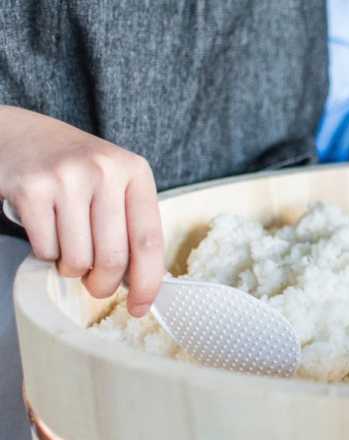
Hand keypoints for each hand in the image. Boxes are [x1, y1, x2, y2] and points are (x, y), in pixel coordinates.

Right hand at [0, 106, 163, 316]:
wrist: (19, 135)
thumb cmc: (74, 169)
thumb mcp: (114, 182)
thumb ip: (130, 223)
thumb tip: (142, 283)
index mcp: (135, 171)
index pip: (149, 240)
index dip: (148, 282)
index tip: (141, 307)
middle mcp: (104, 170)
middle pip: (113, 258)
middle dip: (103, 285)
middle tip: (96, 285)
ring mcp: (66, 178)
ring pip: (78, 259)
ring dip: (72, 268)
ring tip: (68, 248)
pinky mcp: (30, 189)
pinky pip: (45, 250)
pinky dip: (46, 254)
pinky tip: (46, 232)